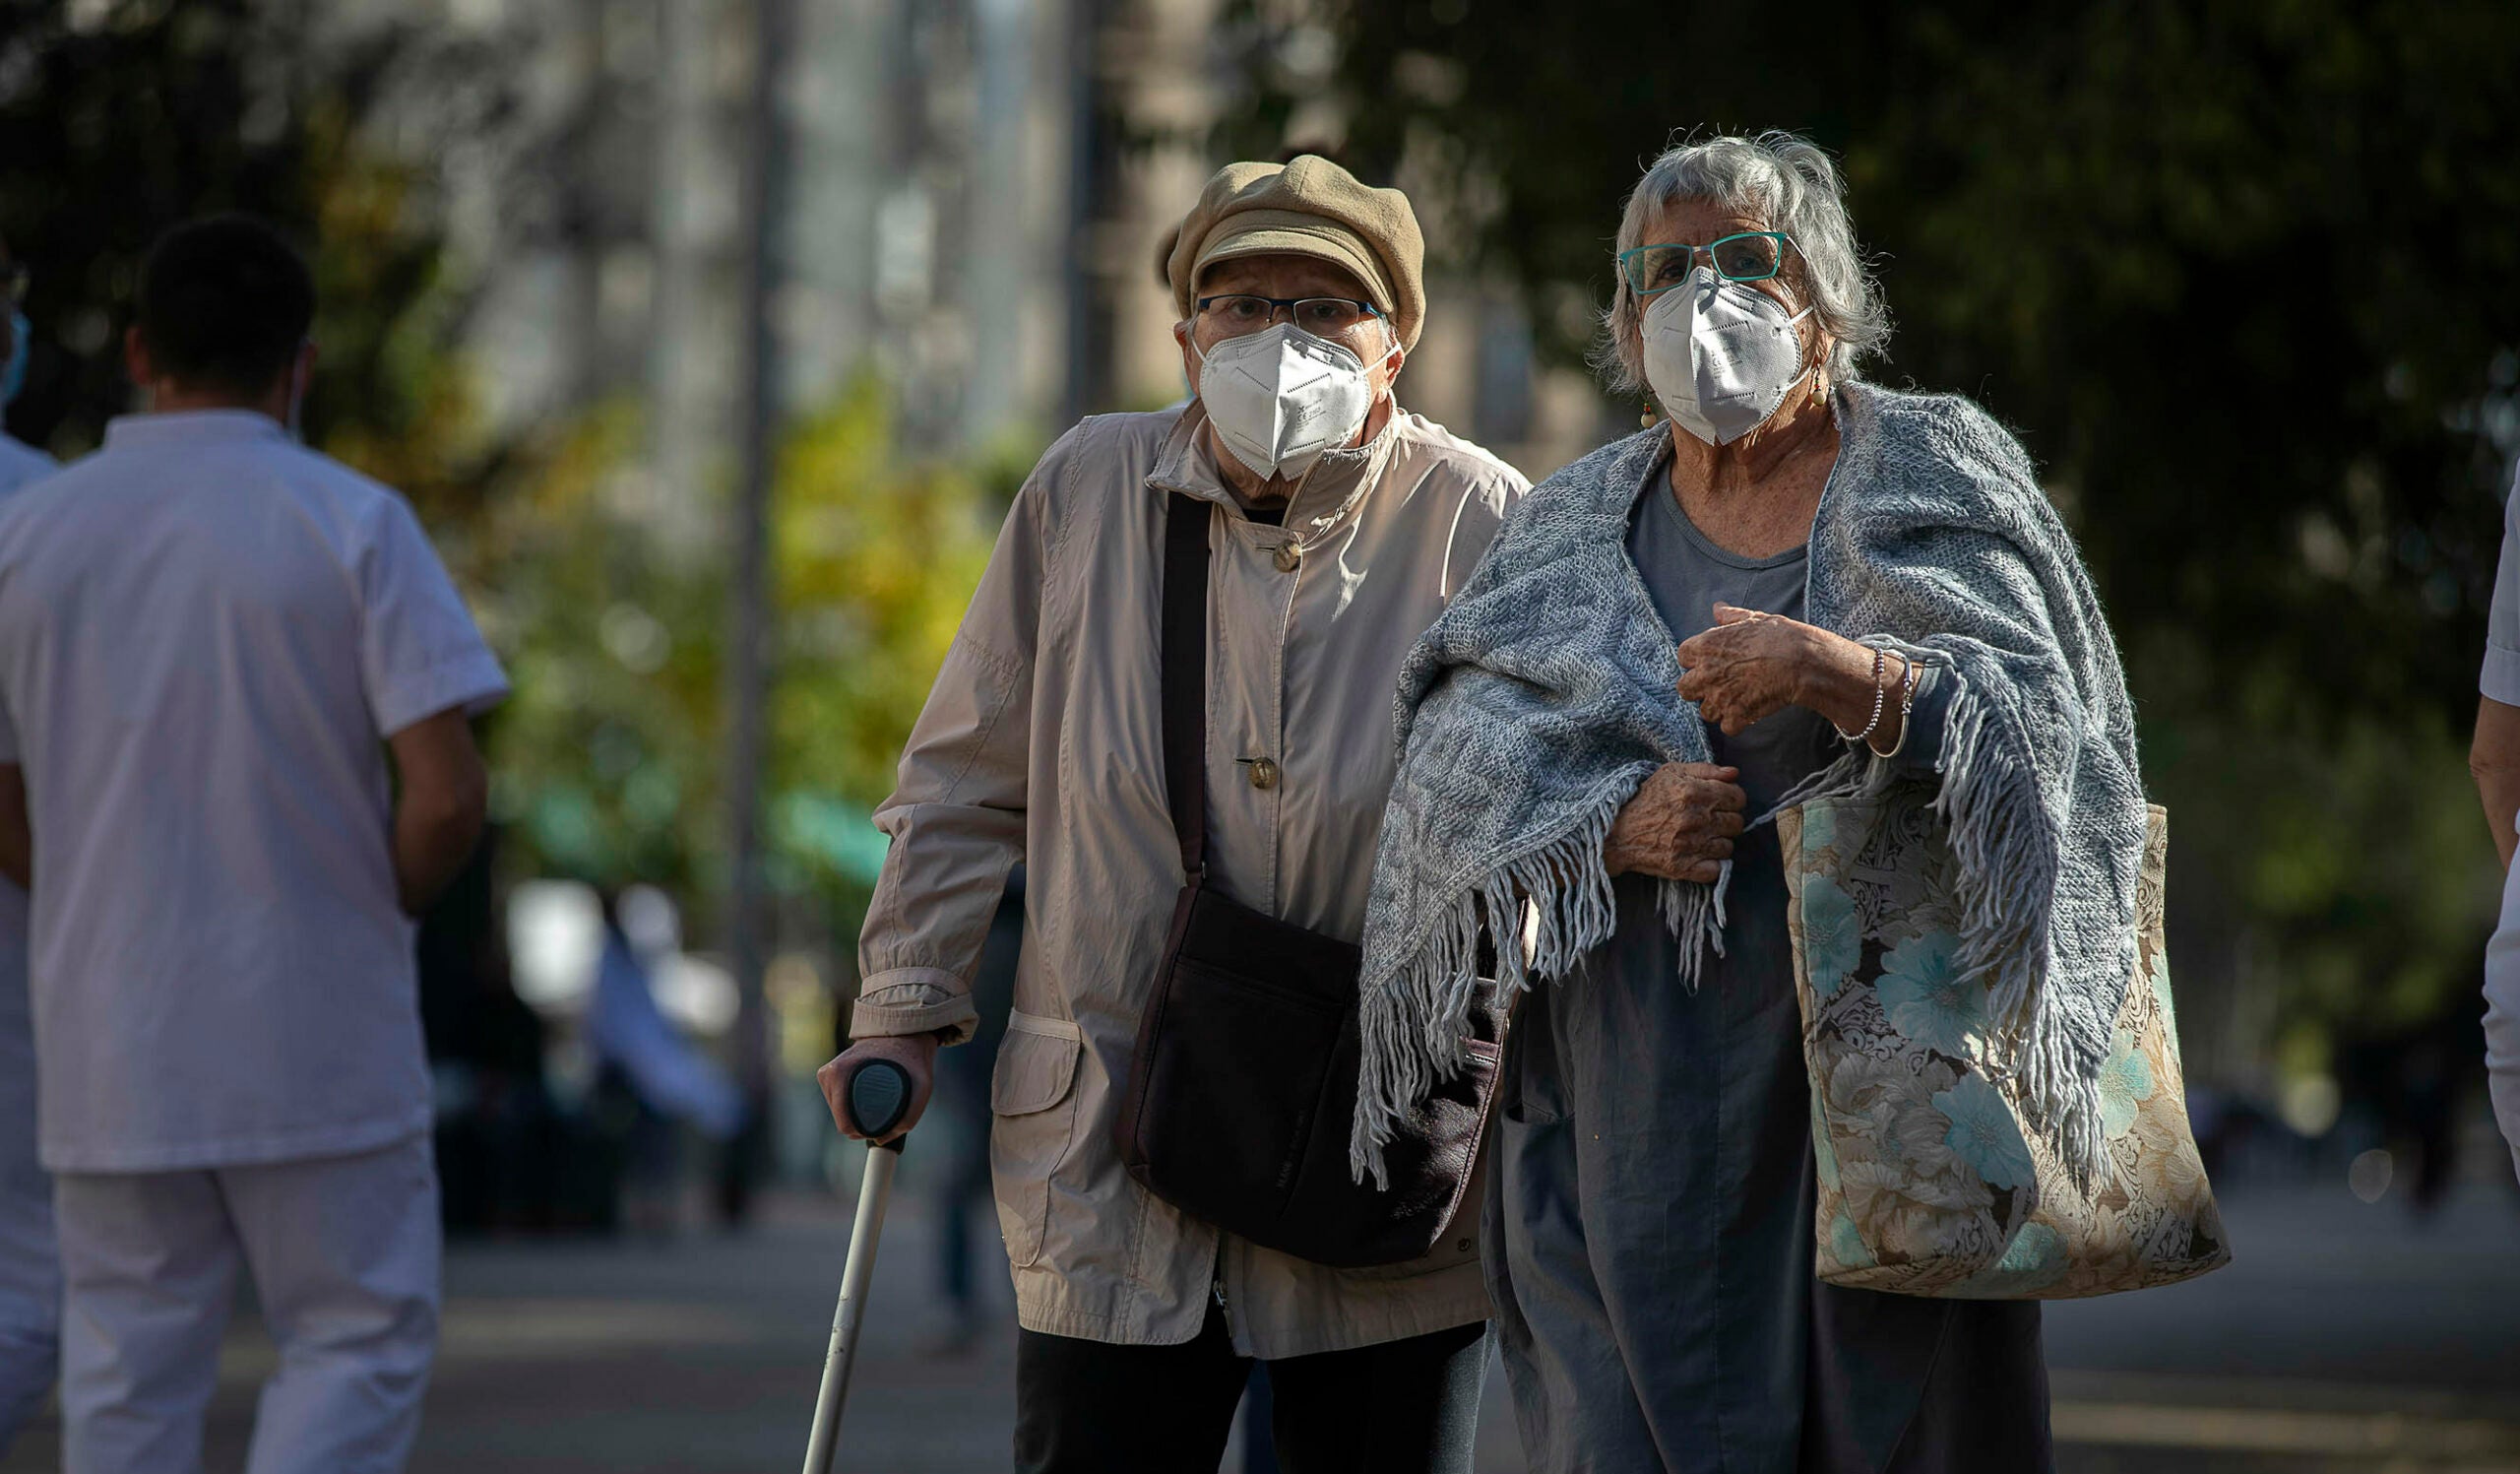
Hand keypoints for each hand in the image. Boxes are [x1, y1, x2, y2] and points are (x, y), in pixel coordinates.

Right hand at [817, 1034, 939, 1144]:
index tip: (883, 1127)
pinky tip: (869, 1092)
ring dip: (858, 1112)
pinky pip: (839, 1102)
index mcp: (840, 1074)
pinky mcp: (829, 1073)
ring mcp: (827, 1073)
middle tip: (887, 1112)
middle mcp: (829, 1073)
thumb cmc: (911, 1056)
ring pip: (840, 1112)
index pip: (845, 1123)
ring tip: (879, 1096)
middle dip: (863, 1123)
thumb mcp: (922, 1085)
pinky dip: (853, 1104)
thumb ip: (910, 1116)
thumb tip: (881, 1140)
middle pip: (842, 1120)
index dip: (865, 1132)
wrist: (902, 1030)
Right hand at [1605, 761, 1746, 881]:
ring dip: (1718, 843)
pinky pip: (1716, 869)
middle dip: (1726, 821)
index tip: (1721, 803)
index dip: (1732, 799)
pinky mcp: (1684, 868)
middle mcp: (1695, 818)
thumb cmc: (1645, 800)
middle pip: (1736, 823)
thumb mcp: (1670, 773)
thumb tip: (1734, 773)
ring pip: (1728, 847)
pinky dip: (1710, 865)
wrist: (1616, 832)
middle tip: (1709, 821)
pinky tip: (1698, 856)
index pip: (1738, 798)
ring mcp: (1691, 845)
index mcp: (1694, 792)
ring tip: (1701, 838)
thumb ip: (1706, 769)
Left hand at [1674, 603, 1838, 736]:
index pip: (1682, 656)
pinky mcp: (1736, 715)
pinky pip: (1727, 727)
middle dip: (1698, 690)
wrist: (1800, 661)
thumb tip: (1718, 608)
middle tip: (1718, 686)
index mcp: (1706, 645)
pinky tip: (1749, 712)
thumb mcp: (1752, 618)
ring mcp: (1719, 696)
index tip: (1709, 663)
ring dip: (1719, 709)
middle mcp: (1706, 672)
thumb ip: (1730, 615)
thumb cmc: (1778, 636)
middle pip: (1684, 689)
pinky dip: (1738, 723)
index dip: (1695, 661)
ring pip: (1705, 712)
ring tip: (1737, 700)